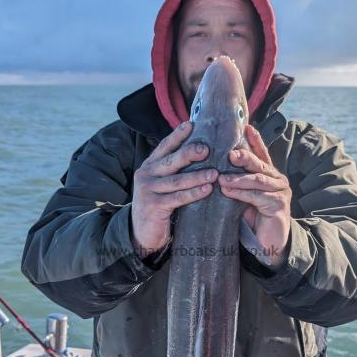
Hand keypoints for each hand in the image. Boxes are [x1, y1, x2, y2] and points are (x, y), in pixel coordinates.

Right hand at [131, 121, 217, 255]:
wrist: (141, 232)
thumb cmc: (157, 205)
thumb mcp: (161, 184)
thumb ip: (172, 170)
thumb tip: (197, 152)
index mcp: (149, 166)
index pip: (164, 146)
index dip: (177, 135)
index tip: (191, 124)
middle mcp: (146, 174)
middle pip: (171, 160)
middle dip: (190, 153)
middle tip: (207, 149)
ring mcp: (149, 190)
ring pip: (176, 180)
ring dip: (197, 176)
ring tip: (214, 173)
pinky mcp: (154, 206)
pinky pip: (177, 198)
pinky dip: (193, 194)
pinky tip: (206, 190)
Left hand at [218, 124, 290, 267]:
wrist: (268, 243)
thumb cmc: (253, 219)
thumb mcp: (244, 197)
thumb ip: (237, 183)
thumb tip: (216, 169)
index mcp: (268, 175)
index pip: (261, 154)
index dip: (255, 140)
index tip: (247, 127)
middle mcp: (277, 180)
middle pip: (259, 164)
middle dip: (244, 157)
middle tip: (229, 153)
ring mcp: (280, 192)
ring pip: (258, 180)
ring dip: (238, 178)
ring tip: (221, 177)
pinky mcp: (279, 205)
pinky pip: (258, 196)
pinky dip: (241, 193)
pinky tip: (228, 191)